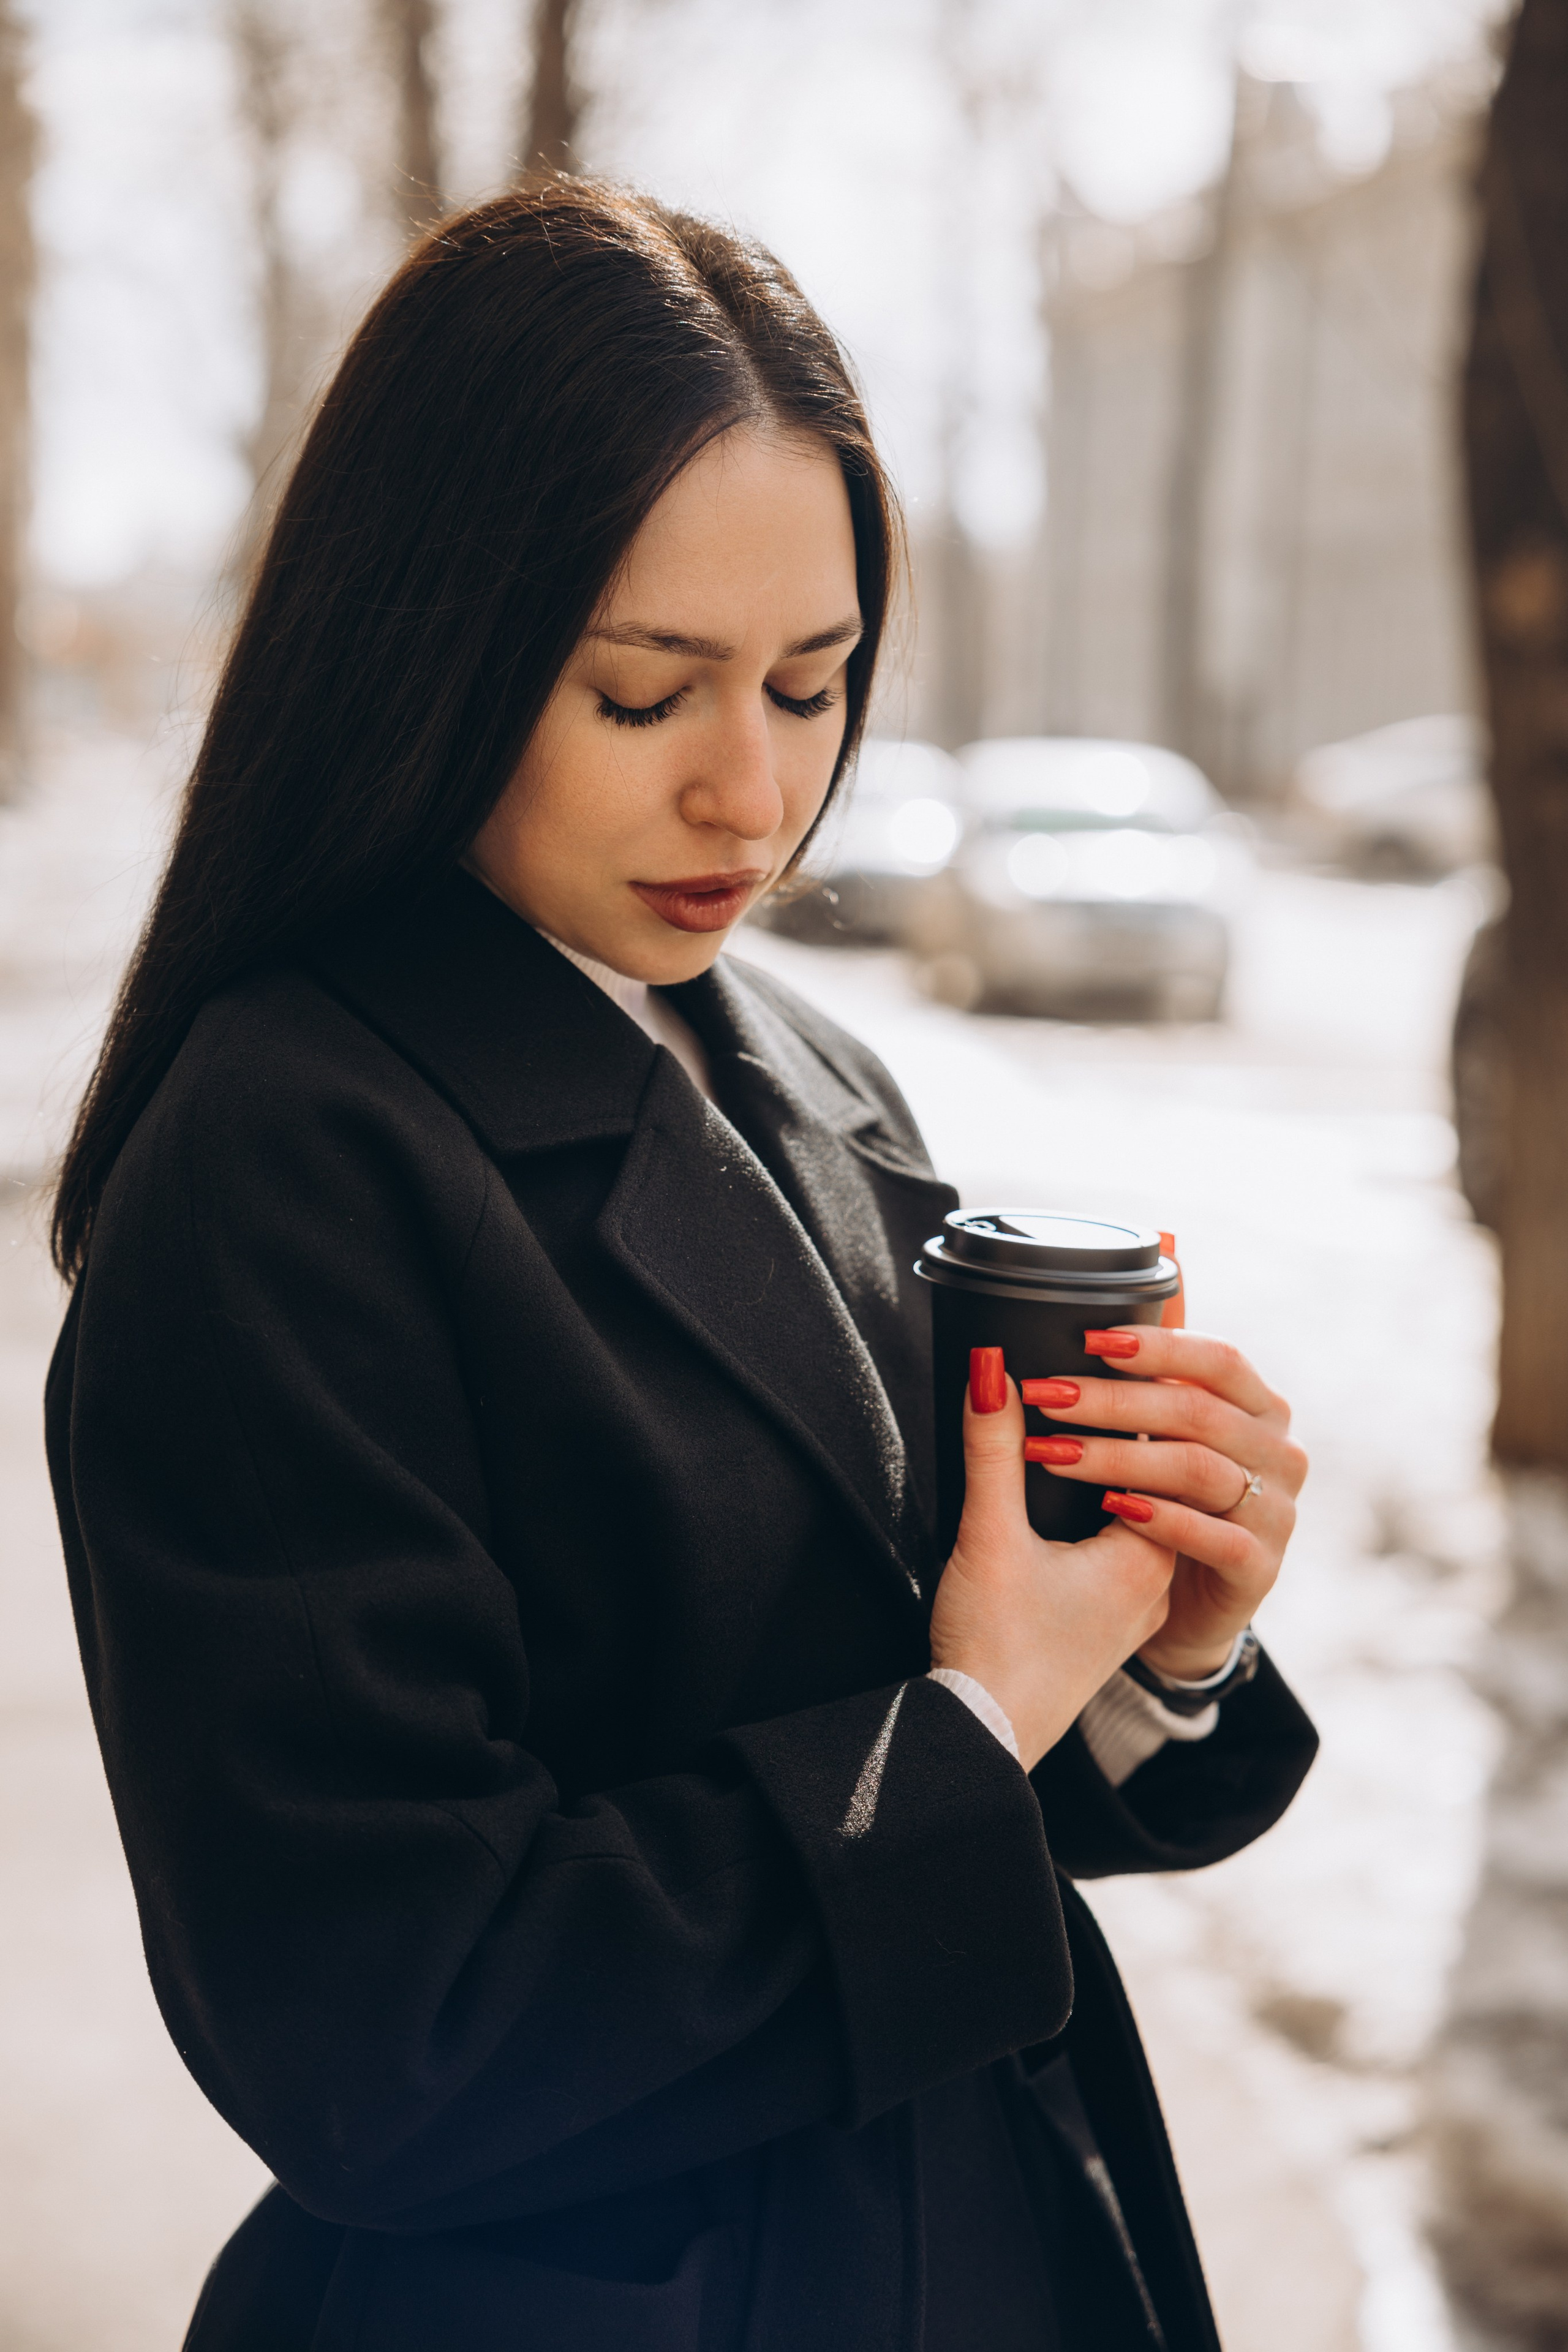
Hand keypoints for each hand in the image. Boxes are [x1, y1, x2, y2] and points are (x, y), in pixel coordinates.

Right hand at [928, 1353, 1177, 1770]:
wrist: (983, 1738)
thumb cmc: (993, 1648)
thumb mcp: (987, 1537)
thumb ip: (991, 1450)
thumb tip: (992, 1367)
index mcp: (1148, 1553)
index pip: (1162, 1449)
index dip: (1132, 1397)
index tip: (1104, 1352)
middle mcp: (1157, 1577)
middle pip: (1159, 1476)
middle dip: (1128, 1424)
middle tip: (1090, 1371)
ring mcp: (1137, 1604)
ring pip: (1144, 1510)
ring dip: (1118, 1464)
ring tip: (1078, 1420)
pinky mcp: (1109, 1621)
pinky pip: (1127, 1541)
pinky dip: (1108, 1501)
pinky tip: (1071, 1488)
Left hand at [1020, 1326, 1306, 1680]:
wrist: (1190, 1610)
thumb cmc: (1170, 1505)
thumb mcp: (1165, 1441)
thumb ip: (1150, 1384)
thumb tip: (1099, 1317)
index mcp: (1262, 1409)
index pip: (1219, 1360)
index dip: (1157, 1345)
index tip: (1089, 1340)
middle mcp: (1280, 1453)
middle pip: (1196, 1412)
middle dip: (1112, 1400)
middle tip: (1045, 1395)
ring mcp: (1277, 1512)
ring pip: (1196, 1470)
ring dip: (1118, 1457)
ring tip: (1053, 1452)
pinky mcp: (1260, 1568)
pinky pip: (1213, 1537)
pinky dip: (1159, 1519)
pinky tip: (1111, 1508)